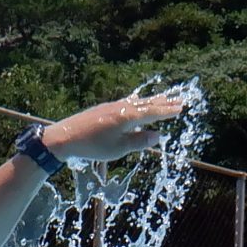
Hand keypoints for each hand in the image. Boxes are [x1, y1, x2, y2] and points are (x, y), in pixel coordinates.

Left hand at [41, 92, 190, 163]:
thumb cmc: (92, 146)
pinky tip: (137, 101)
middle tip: (179, 99)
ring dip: (152, 100)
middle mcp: (122, 108)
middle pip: (147, 104)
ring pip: (137, 101)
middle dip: (164, 102)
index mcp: (128, 117)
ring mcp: (112, 106)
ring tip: (163, 97)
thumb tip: (158, 135)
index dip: (168, 111)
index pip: (153, 112)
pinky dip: (138, 101)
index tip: (181, 108)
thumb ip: (139, 141)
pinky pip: (127, 102)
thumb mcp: (118, 149)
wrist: (65, 136)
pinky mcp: (104, 109)